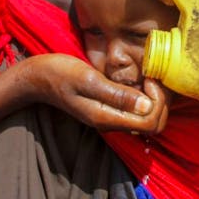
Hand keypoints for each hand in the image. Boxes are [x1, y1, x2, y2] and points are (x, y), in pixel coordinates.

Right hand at [19, 54, 168, 133]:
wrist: (37, 78)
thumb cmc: (59, 74)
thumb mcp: (88, 80)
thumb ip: (116, 94)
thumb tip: (146, 106)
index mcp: (107, 118)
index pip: (150, 124)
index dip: (158, 102)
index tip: (150, 79)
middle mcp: (111, 122)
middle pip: (152, 124)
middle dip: (161, 102)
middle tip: (153, 76)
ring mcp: (110, 116)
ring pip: (146, 117)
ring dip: (154, 99)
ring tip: (148, 75)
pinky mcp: (109, 108)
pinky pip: (136, 109)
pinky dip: (145, 96)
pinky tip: (139, 78)